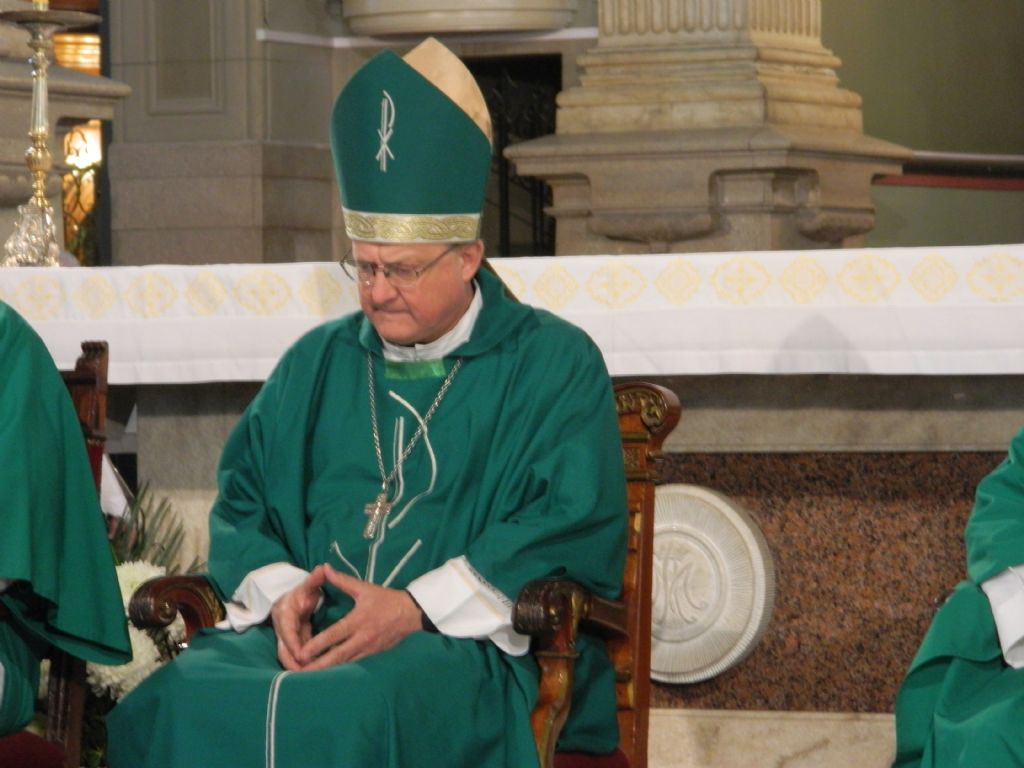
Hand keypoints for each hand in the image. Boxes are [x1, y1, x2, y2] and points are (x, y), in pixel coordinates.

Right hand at [270, 564, 327, 670]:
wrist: (294, 597)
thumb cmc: (303, 591)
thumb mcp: (309, 584)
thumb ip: (315, 578)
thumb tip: (322, 568)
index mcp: (285, 611)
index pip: (287, 629)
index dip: (293, 642)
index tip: (302, 654)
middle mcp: (282, 625)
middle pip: (284, 647)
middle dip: (293, 660)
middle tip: (305, 673)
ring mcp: (285, 635)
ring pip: (287, 654)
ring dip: (296, 665)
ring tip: (308, 677)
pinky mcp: (292, 642)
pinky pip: (295, 654)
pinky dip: (301, 663)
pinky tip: (311, 673)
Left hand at [295, 565, 422, 670]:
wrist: (412, 613)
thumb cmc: (386, 599)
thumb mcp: (364, 588)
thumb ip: (342, 580)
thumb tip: (325, 569)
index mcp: (358, 620)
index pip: (334, 635)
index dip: (317, 645)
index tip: (301, 653)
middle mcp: (362, 637)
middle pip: (337, 655)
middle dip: (318, 665)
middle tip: (300, 672)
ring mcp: (368, 648)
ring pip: (345, 663)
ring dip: (327, 670)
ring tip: (309, 676)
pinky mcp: (373, 654)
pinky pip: (354, 663)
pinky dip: (340, 668)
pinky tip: (329, 672)